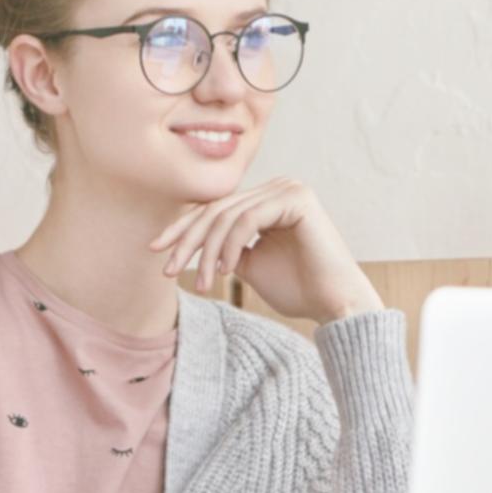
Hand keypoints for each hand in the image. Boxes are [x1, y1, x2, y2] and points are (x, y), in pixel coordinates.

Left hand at [148, 176, 382, 322]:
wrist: (334, 304)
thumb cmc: (299, 289)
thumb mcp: (250, 266)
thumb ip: (227, 248)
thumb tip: (195, 244)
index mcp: (268, 199)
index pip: (216, 208)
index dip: (183, 229)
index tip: (157, 251)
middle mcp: (279, 187)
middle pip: (217, 208)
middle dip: (188, 240)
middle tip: (168, 268)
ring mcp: (288, 189)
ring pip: (228, 215)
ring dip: (209, 250)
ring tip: (204, 281)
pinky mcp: (297, 198)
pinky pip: (248, 219)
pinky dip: (231, 245)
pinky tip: (227, 270)